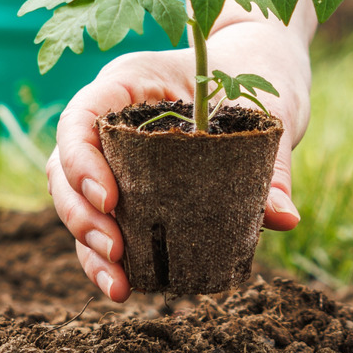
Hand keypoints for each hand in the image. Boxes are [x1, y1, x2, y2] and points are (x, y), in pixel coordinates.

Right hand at [48, 18, 311, 301]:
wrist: (261, 66)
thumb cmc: (257, 74)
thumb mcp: (270, 110)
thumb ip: (272, 163)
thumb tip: (285, 219)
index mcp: (132, 80)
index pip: (82, 117)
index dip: (82, 160)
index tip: (111, 199)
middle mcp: (111, 115)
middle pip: (67, 166)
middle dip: (81, 214)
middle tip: (116, 252)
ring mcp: (115, 150)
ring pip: (76, 198)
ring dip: (87, 245)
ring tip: (118, 285)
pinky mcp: (131, 182)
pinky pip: (106, 218)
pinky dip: (108, 254)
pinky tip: (125, 286)